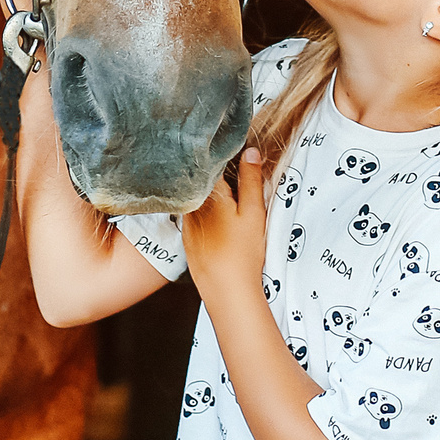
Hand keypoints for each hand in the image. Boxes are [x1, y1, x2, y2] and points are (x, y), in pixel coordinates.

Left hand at [183, 149, 269, 308]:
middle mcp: (191, 205)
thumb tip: (250, 151)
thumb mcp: (253, 212)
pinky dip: (201, 210)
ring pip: (195, 198)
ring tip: (225, 195)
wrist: (225, 290)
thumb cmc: (243, 252)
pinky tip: (216, 220)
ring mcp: (186, 222)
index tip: (231, 149)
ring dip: (205, 192)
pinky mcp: (186, 237)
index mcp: (208, 194)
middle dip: (212, 173)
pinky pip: (192, 214)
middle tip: (231, 169)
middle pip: (199, 181)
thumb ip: (251, 179)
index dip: (221, 155)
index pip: (210, 164)